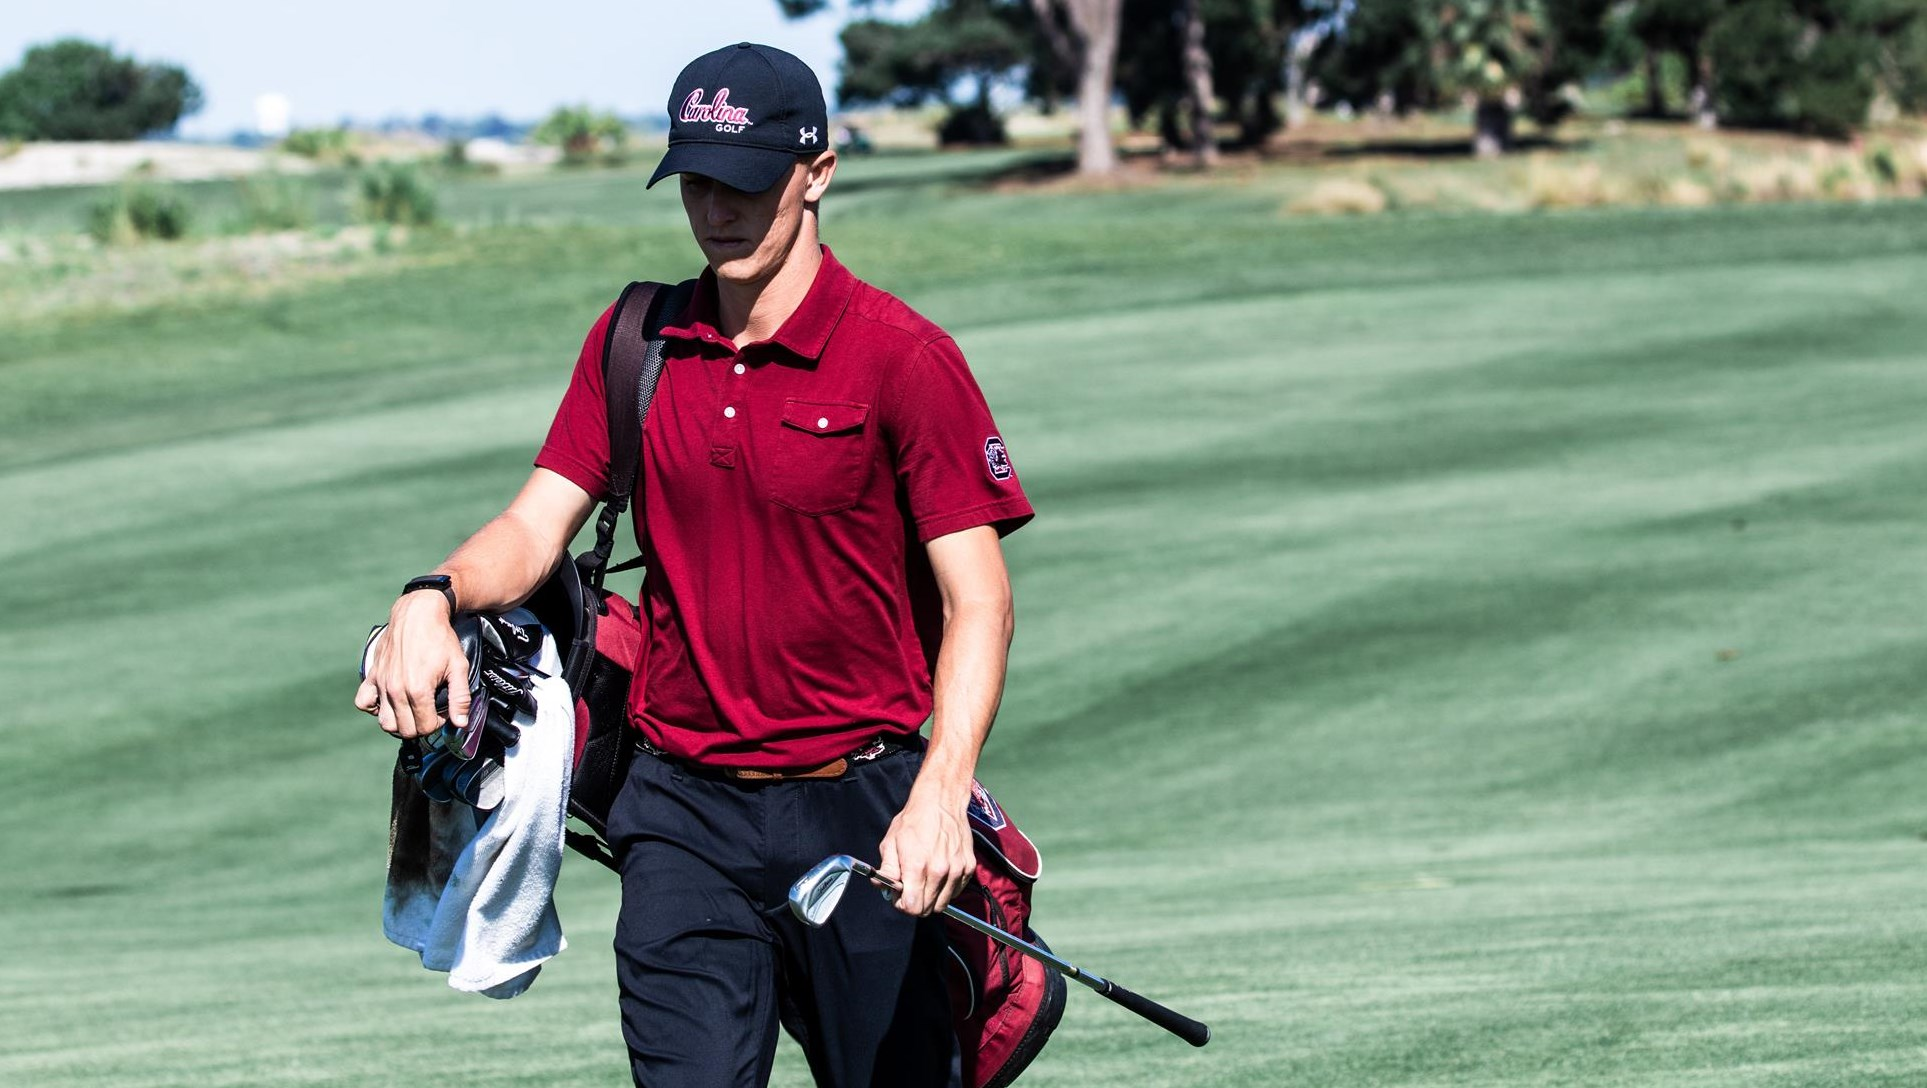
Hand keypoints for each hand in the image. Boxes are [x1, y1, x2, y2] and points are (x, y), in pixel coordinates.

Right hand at [352, 590, 470, 740]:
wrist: (417, 614)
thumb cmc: (440, 638)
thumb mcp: (459, 666)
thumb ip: (460, 697)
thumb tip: (461, 723)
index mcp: (418, 690)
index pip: (425, 727)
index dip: (439, 723)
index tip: (443, 711)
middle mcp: (396, 690)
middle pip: (405, 729)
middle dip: (421, 725)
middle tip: (430, 710)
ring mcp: (382, 683)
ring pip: (385, 722)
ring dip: (400, 722)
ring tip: (412, 709)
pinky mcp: (373, 675)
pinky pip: (363, 702)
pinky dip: (374, 708)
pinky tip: (389, 702)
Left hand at [875, 787, 973, 916]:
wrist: (940, 801)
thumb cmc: (914, 821)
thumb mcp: (890, 842)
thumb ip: (886, 869)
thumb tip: (882, 887)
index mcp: (917, 867)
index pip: (912, 908)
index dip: (903, 905)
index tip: (900, 896)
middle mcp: (939, 872)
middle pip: (928, 909)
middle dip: (916, 903)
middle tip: (911, 888)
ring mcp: (957, 870)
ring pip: (943, 903)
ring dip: (932, 897)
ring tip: (925, 879)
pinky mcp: (968, 867)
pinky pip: (956, 891)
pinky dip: (946, 889)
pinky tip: (938, 873)